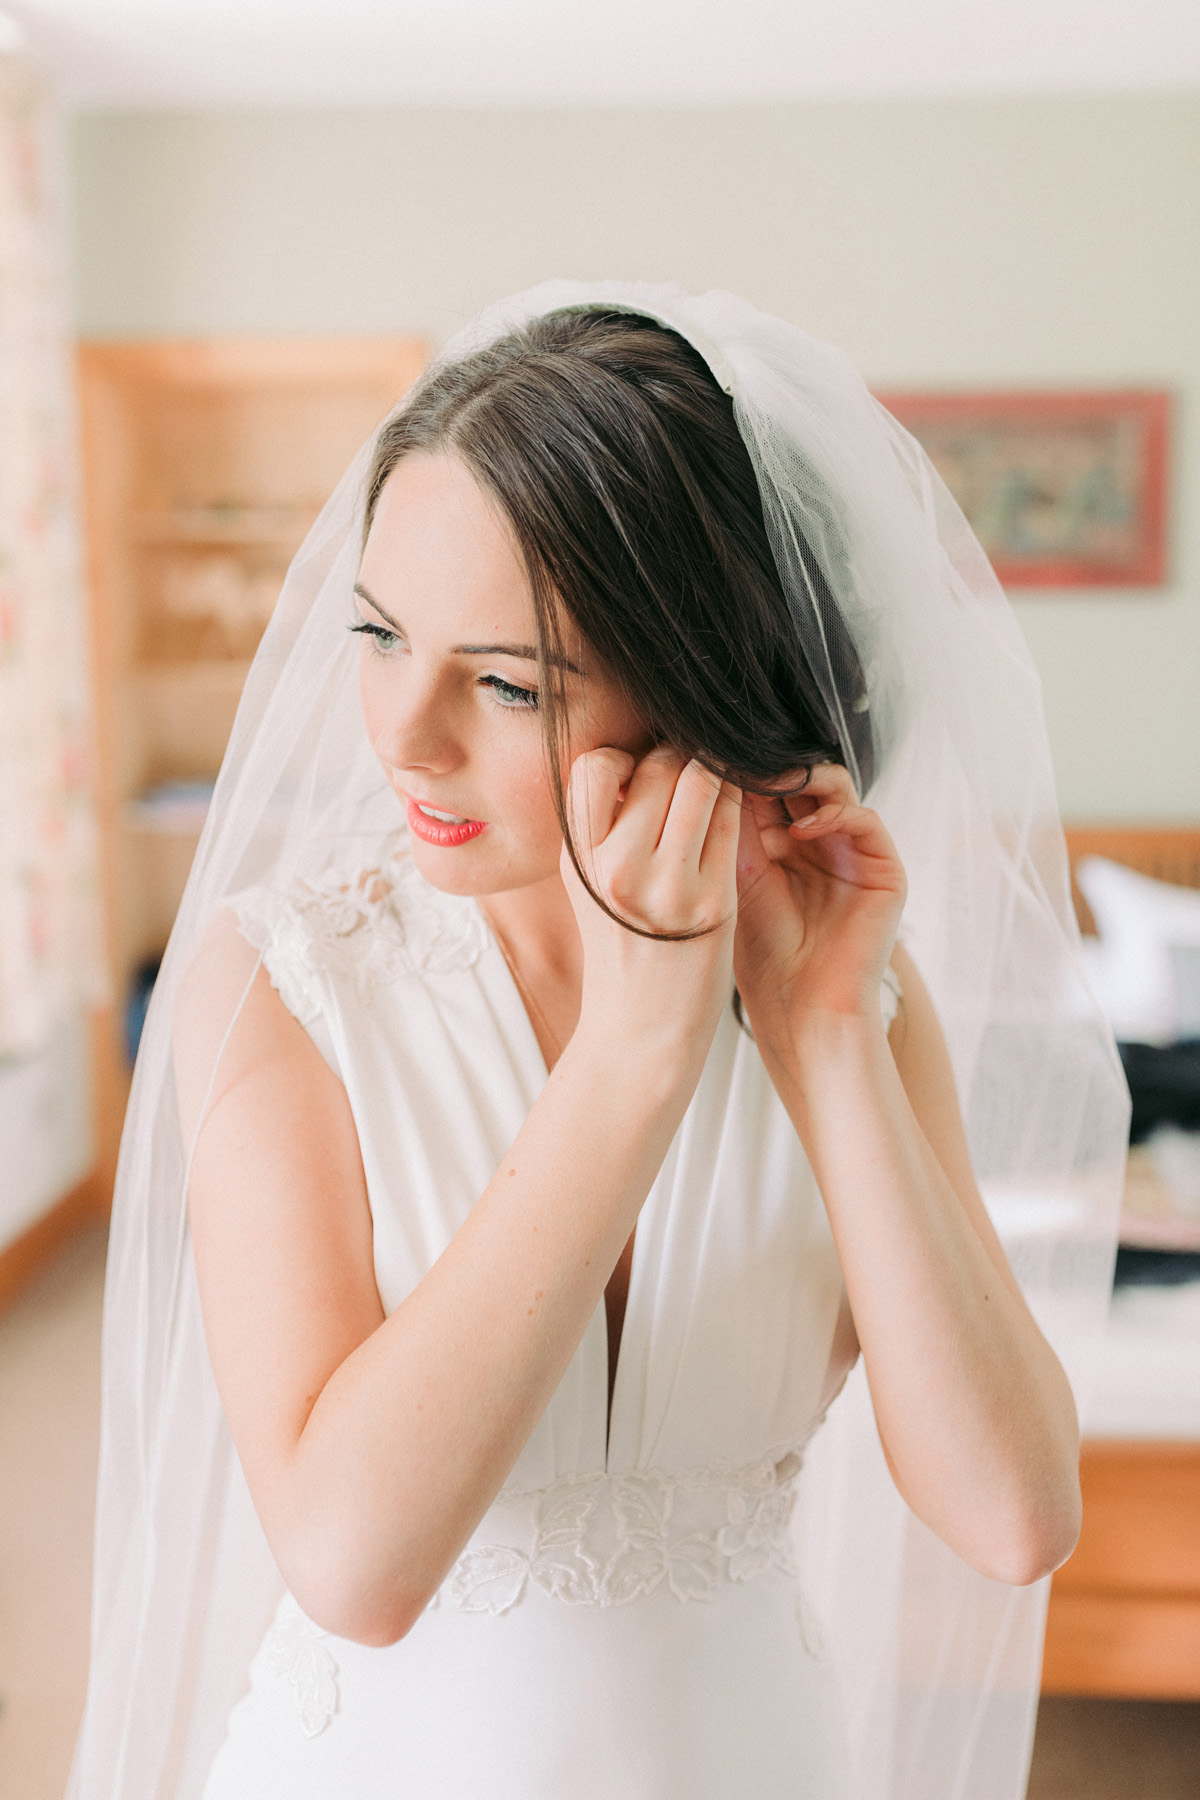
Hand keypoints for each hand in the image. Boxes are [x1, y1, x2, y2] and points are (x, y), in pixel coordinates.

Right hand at [561, 744, 741, 1069]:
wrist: (639, 1033)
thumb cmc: (620, 951)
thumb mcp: (588, 885)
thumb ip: (603, 827)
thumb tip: (638, 759)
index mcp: (577, 858)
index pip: (597, 764)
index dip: (627, 760)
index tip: (643, 778)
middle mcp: (615, 867)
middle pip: (658, 765)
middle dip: (680, 761)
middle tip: (691, 781)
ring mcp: (666, 884)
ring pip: (702, 780)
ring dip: (714, 777)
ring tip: (714, 798)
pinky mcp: (712, 900)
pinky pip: (732, 821)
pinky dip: (737, 809)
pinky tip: (732, 823)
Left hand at [733, 761, 906, 1042]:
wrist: (802, 1009)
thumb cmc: (763, 957)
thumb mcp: (737, 879)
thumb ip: (735, 826)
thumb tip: (715, 766)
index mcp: (781, 843)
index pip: (767, 786)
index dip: (744, 770)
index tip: (715, 757)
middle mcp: (819, 841)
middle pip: (801, 779)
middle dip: (771, 769)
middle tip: (742, 763)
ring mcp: (852, 851)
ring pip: (834, 787)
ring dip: (801, 780)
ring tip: (768, 789)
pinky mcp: (883, 868)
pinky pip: (865, 818)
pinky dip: (834, 814)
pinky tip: (800, 832)